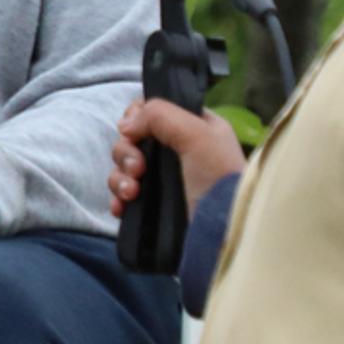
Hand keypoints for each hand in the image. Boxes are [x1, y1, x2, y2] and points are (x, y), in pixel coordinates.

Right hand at [110, 98, 246, 215]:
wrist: (226, 231)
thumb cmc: (219, 178)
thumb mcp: (197, 134)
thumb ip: (159, 116)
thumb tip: (125, 125)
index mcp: (194, 127)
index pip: (152, 111)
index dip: (135, 117)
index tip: (133, 132)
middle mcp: (178, 150)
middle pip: (132, 139)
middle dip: (126, 154)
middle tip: (138, 169)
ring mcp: (165, 179)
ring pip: (125, 167)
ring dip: (120, 178)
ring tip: (132, 193)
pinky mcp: (155, 205)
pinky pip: (123, 194)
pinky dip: (118, 198)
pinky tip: (122, 207)